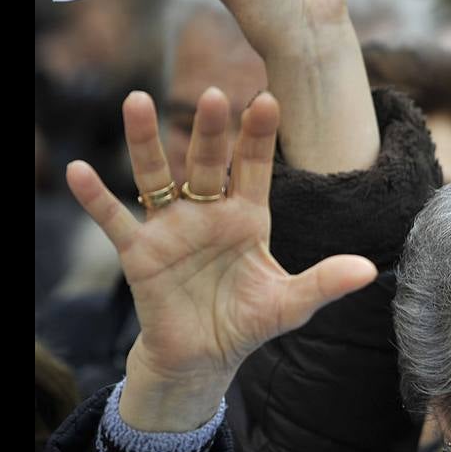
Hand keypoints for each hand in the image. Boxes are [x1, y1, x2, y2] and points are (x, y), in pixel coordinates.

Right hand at [65, 89, 376, 431]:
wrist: (204, 357)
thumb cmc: (247, 322)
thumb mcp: (290, 305)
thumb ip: (324, 283)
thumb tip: (370, 272)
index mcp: (248, 217)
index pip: (254, 168)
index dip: (258, 136)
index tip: (267, 99)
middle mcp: (208, 212)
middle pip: (207, 163)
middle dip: (211, 131)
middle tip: (214, 94)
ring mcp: (171, 228)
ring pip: (155, 177)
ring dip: (145, 142)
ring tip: (136, 100)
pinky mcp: (139, 253)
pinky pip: (115, 220)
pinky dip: (96, 198)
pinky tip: (79, 170)